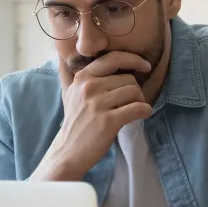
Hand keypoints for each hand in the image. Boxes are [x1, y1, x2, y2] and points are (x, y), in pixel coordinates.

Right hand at [32, 52, 153, 180]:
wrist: (68, 151)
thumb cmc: (74, 122)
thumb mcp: (69, 94)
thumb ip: (71, 74)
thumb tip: (62, 55)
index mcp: (82, 77)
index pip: (113, 58)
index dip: (133, 59)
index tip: (145, 66)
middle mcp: (89, 87)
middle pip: (129, 79)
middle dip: (136, 91)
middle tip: (133, 102)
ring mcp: (98, 104)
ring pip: (134, 92)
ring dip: (141, 101)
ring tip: (134, 110)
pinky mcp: (108, 121)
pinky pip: (137, 108)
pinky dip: (145, 111)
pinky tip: (143, 115)